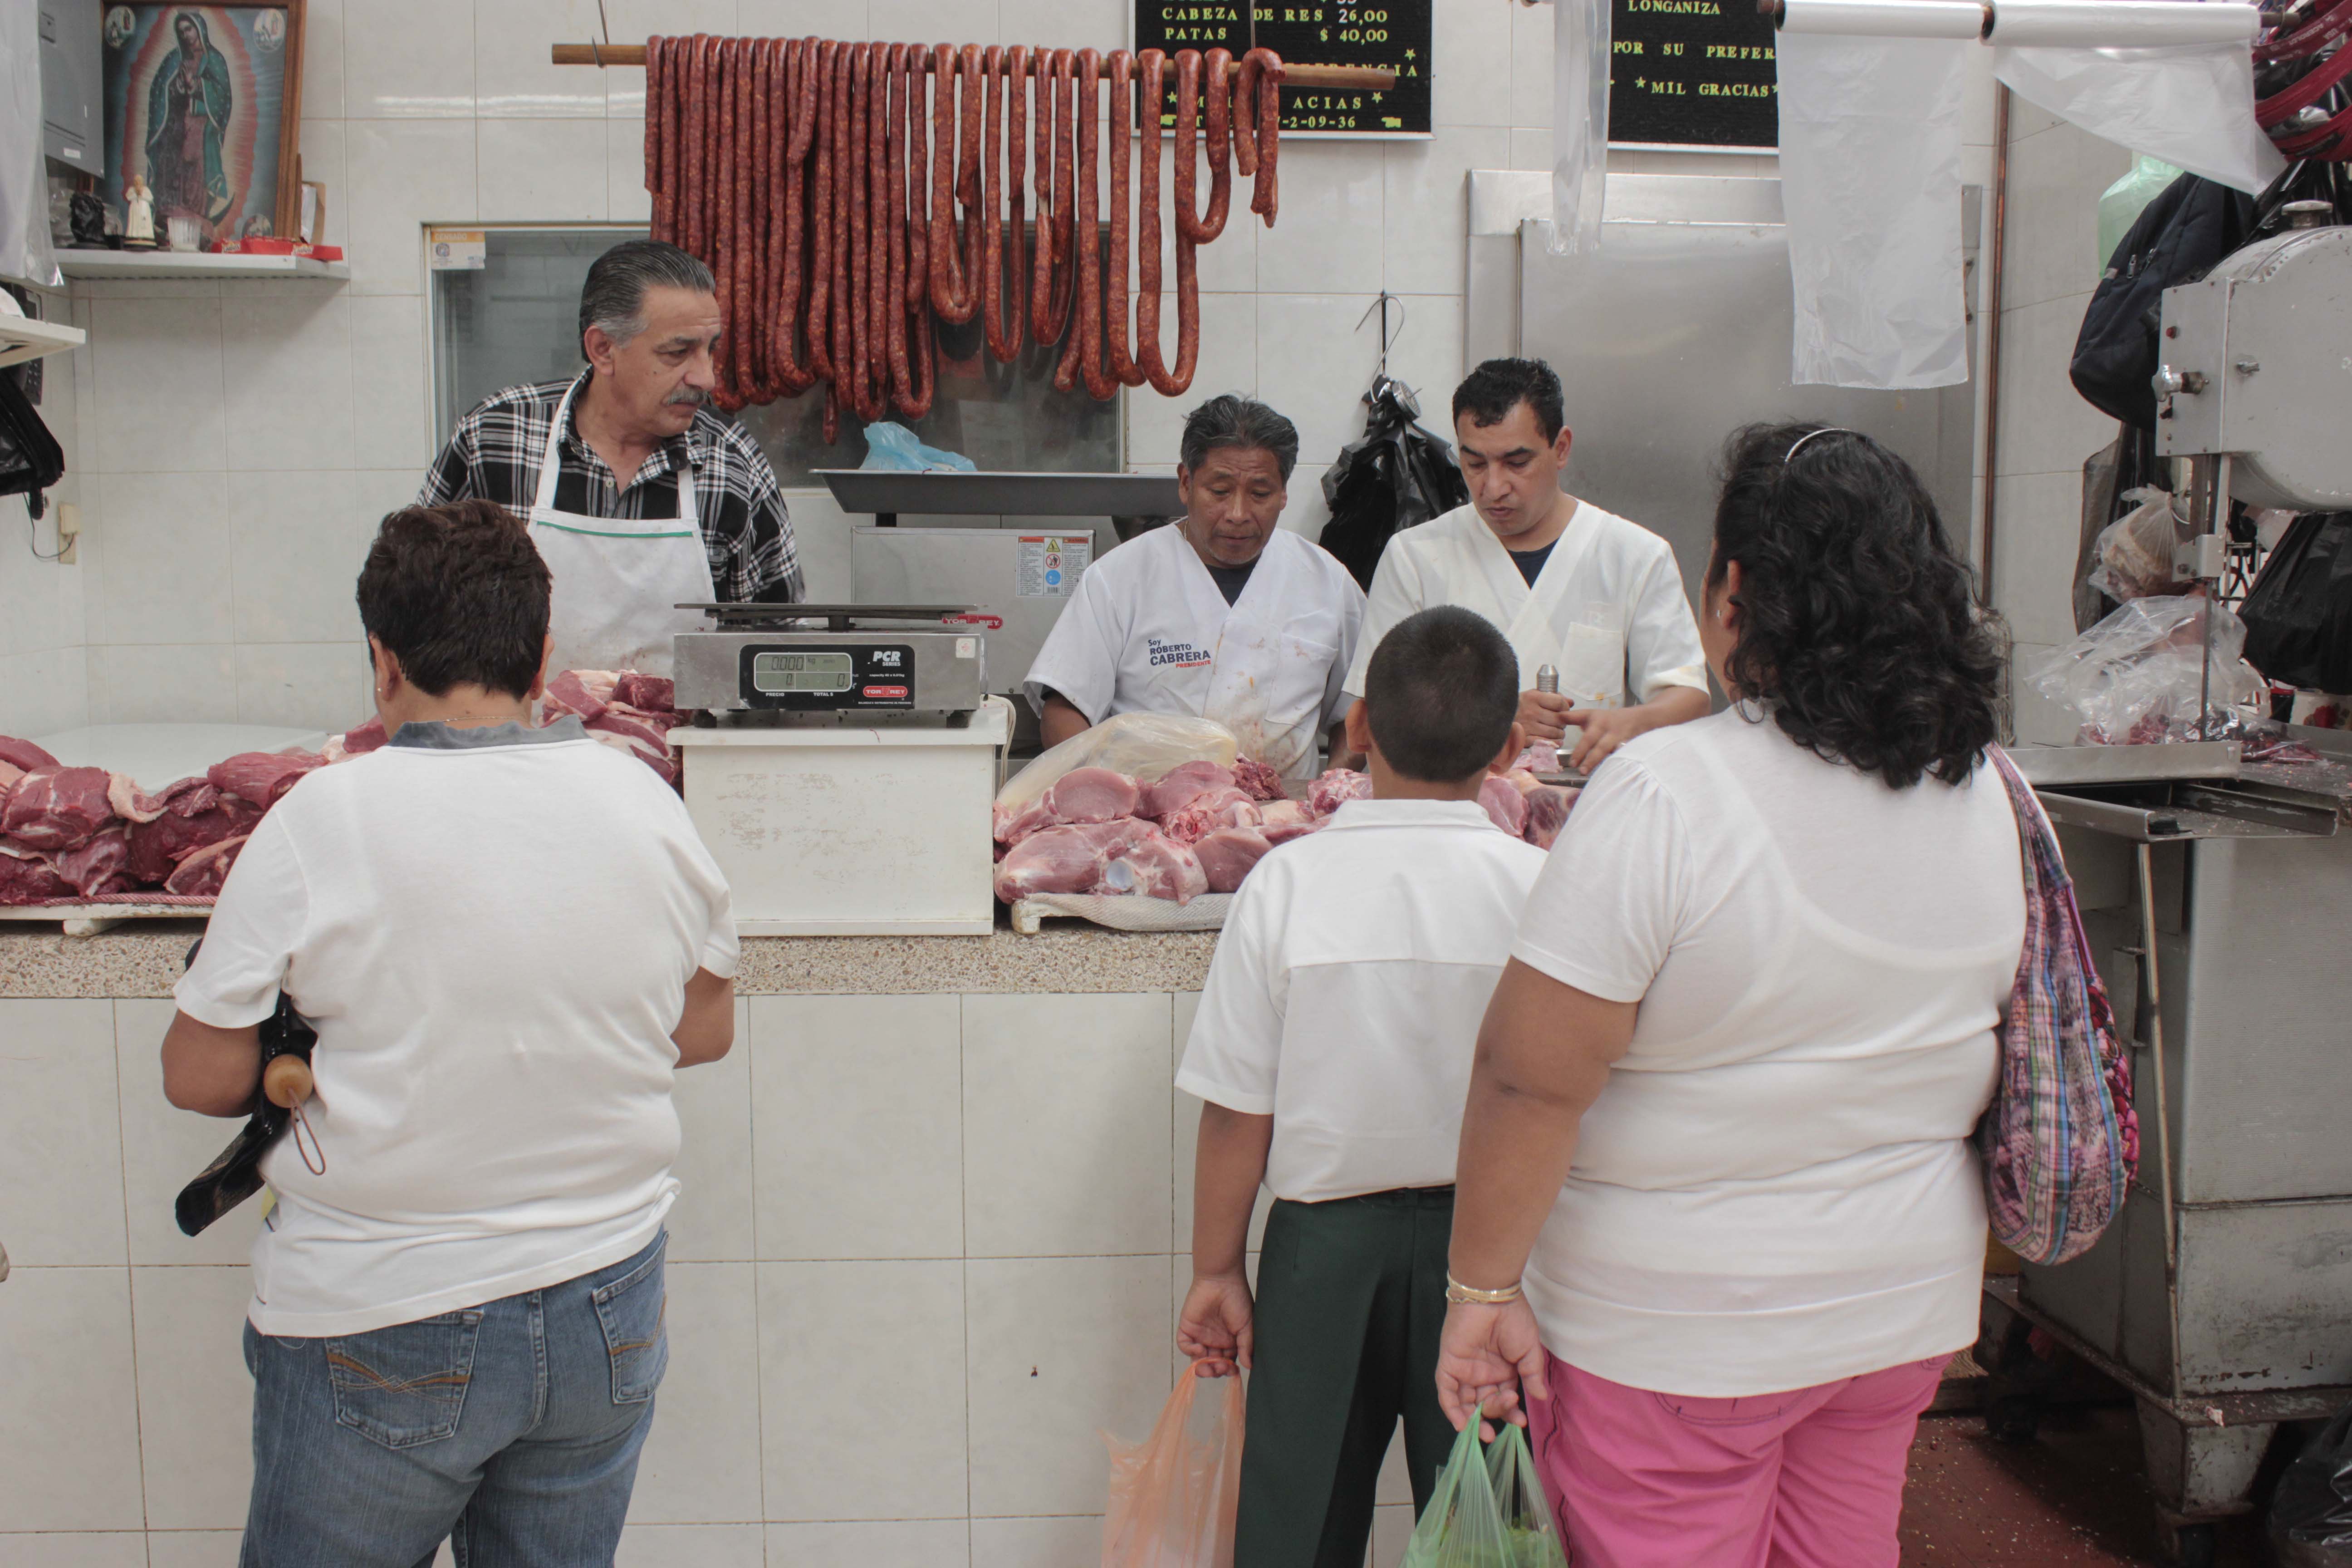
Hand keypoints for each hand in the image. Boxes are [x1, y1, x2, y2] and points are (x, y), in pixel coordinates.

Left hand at [1177, 1272, 1254, 1377]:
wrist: (1222, 1279)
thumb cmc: (1238, 1299)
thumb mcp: (1247, 1325)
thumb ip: (1246, 1345)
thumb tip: (1248, 1366)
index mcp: (1229, 1341)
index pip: (1226, 1363)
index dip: (1228, 1370)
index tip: (1233, 1370)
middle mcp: (1214, 1341)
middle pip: (1211, 1364)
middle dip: (1215, 1371)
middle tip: (1220, 1368)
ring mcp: (1200, 1335)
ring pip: (1197, 1359)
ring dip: (1202, 1367)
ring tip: (1209, 1366)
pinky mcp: (1187, 1327)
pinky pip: (1184, 1345)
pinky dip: (1190, 1351)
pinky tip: (1199, 1349)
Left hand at [1436, 1297, 1548, 1438]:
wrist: (1493, 1297)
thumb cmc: (1514, 1319)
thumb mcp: (1529, 1351)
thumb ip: (1532, 1375)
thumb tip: (1541, 1397)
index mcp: (1501, 1370)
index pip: (1504, 1398)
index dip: (1511, 1412)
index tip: (1521, 1422)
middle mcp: (1482, 1373)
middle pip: (1486, 1403)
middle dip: (1497, 1415)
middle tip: (1510, 1419)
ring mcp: (1464, 1369)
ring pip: (1466, 1402)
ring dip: (1474, 1420)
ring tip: (1485, 1432)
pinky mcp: (1449, 1364)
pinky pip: (1447, 1392)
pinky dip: (1453, 1410)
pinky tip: (1463, 1425)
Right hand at [1516, 689, 1575, 745]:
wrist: (1495, 716)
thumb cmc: (1517, 705)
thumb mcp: (1532, 695)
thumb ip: (1551, 697)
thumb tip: (1570, 702)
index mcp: (1533, 697)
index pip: (1559, 703)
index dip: (1565, 707)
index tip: (1563, 710)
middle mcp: (1531, 712)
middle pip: (1559, 719)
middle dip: (1563, 722)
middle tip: (1559, 723)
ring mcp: (1527, 726)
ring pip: (1555, 732)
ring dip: (1559, 733)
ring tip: (1557, 732)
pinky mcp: (1524, 739)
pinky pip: (1545, 742)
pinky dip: (1553, 743)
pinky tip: (1555, 742)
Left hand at [1560, 704, 1648, 771]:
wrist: (1638, 718)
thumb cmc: (1608, 719)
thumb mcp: (1590, 714)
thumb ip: (1572, 717)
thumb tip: (1556, 717)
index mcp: (1598, 724)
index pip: (1588, 738)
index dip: (1580, 751)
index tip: (1572, 763)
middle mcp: (1610, 732)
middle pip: (1602, 747)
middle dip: (1592, 760)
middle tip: (1581, 771)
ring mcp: (1623, 740)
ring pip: (1615, 753)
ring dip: (1606, 763)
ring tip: (1597, 775)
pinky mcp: (1632, 747)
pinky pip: (1627, 757)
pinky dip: (1621, 764)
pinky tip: (1614, 774)